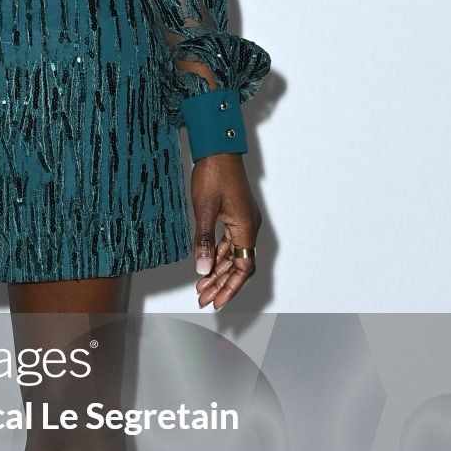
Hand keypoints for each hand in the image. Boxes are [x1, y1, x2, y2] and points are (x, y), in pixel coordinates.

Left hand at [189, 153, 261, 309]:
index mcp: (245, 227)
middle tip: (204, 300)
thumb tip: (202, 269)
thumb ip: (203, 240)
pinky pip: (228, 243)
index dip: (230, 287)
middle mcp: (248, 226)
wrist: (218, 148)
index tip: (217, 302)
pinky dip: (217, 256)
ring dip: (218, 272)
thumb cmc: (213, 173)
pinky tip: (205, 265)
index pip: (243, 266)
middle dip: (221, 284)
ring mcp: (242, 221)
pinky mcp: (235, 215)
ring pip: (232, 255)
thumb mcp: (204, 208)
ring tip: (202, 288)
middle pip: (238, 264)